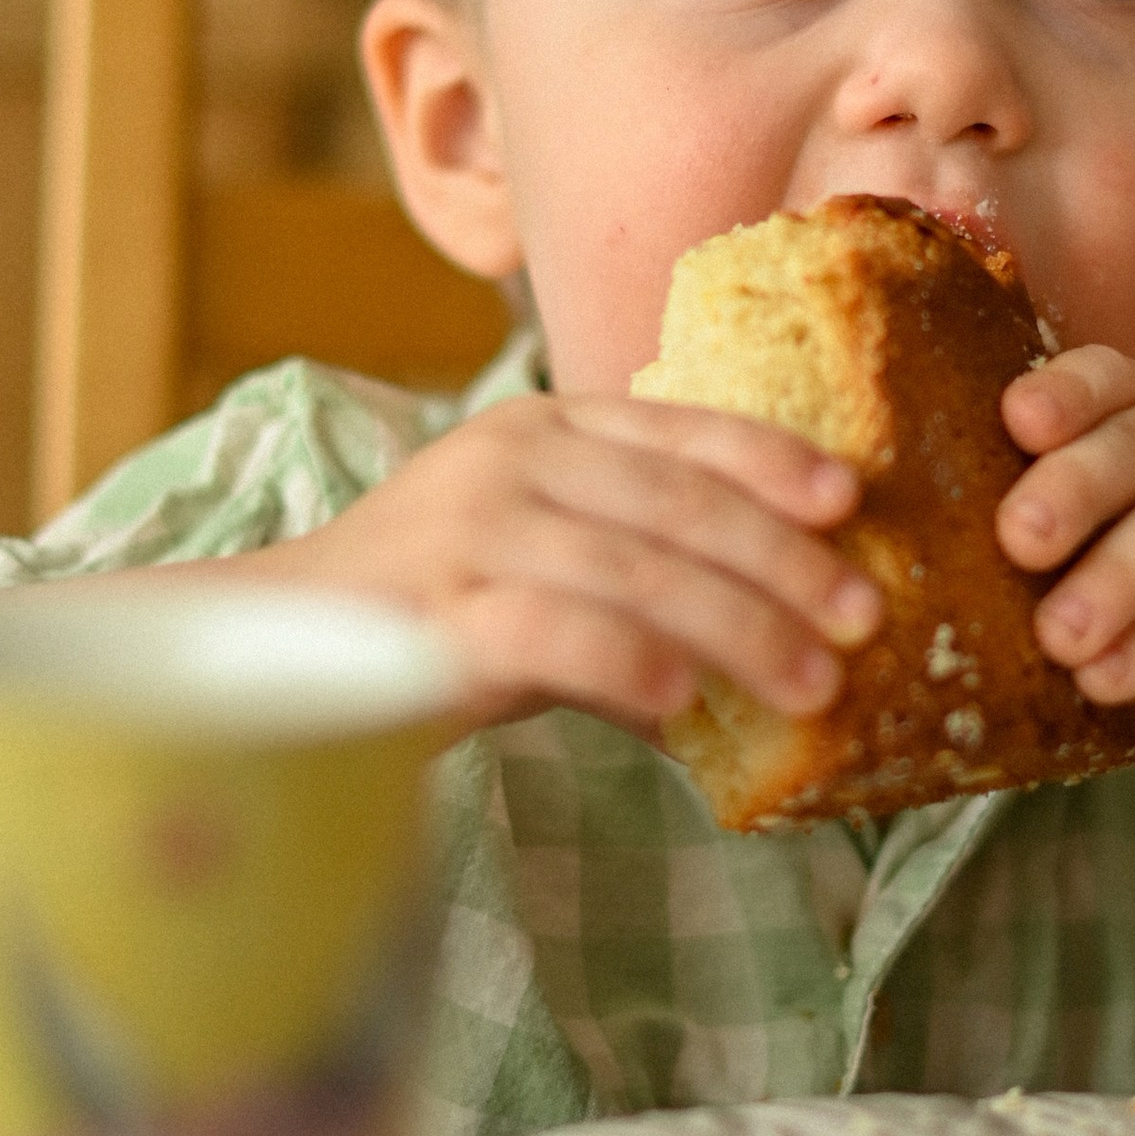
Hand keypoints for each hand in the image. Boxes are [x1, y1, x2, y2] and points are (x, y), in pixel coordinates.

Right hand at [275, 395, 880, 736]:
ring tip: (812, 683)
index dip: (769, 459)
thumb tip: (781, 622)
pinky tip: (686, 709)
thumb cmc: (428, 612)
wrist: (271, 654)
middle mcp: (507, 464)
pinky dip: (632, 666)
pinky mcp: (433, 619)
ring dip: (739, 628)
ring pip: (636, 570)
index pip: (678, 427)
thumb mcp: (538, 555)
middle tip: (862, 617)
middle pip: (676, 502)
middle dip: (783, 560)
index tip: (849, 501)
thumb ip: (638, 566)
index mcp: (541, 431)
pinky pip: (554, 636)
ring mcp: (467, 537)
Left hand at [997, 348, 1134, 777]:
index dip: (1064, 393)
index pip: (1109, 378)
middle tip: (1017, 537)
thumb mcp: (1107, 580)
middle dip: (1075, 487)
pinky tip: (1110, 680)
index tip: (1014, 420)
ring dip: (1120, 577)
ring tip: (1059, 638)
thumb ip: (1046, 565)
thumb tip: (930, 589)